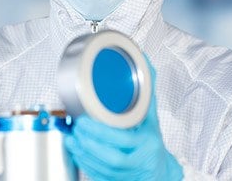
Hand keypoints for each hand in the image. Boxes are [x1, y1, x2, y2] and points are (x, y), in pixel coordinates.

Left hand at [64, 59, 182, 180]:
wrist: (160, 171)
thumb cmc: (152, 142)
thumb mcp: (152, 117)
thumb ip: (146, 92)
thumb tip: (145, 61)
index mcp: (147, 142)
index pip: (123, 140)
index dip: (101, 133)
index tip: (83, 119)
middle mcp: (138, 160)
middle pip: (112, 157)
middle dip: (89, 143)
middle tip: (74, 128)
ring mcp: (128, 175)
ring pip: (104, 169)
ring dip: (84, 154)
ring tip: (71, 139)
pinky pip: (100, 176)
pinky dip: (85, 165)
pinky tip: (76, 152)